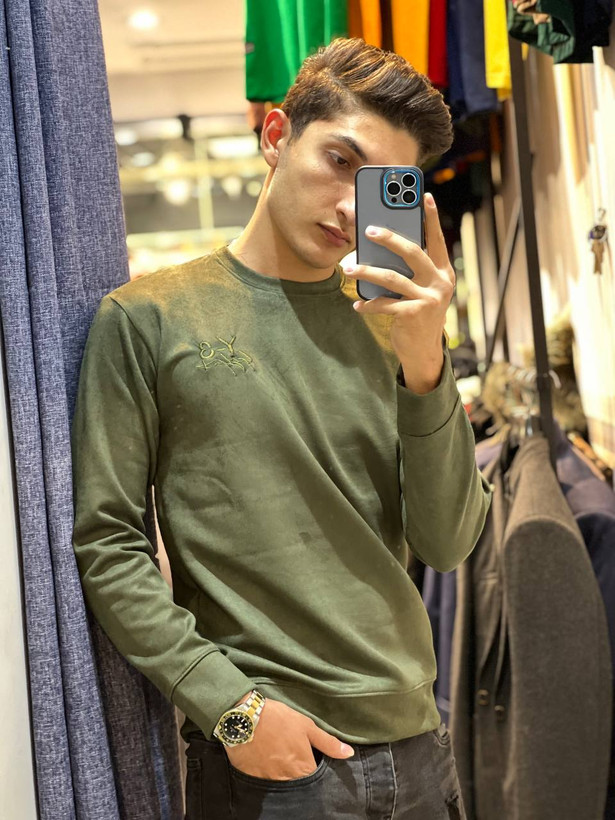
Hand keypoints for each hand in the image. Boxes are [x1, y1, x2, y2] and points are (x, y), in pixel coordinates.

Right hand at [223, 698, 354, 780]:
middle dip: (297, 773)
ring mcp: (269, 781)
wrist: (244, 717)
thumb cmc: (278, 719)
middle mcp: (287, 779)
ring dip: (282, 774)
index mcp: (303, 767)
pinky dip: (266, 774)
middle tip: (291, 756)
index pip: (314, 778)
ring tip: (277, 757)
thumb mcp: (306, 726)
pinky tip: (264, 760)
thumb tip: (348, 754)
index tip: (308, 758)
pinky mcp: (252, 779)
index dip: (312, 768)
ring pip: (281, 784)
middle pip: (297, 783)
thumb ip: (327, 743)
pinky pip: (264, 782)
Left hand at [345, 192, 454, 393]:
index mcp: (443, 271)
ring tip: (347, 268)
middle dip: (390, 238)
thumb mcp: (419, 289)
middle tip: (368, 230)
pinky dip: (369, 304)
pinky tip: (357, 305)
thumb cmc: (416, 313)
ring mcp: (429, 299)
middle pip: (413, 252)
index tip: (424, 195)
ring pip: (392, 277)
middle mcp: (440, 283)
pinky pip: (386, 304)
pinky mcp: (415, 314)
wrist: (423, 350)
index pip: (437, 240)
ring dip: (366, 271)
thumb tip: (379, 245)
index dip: (431, 217)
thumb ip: (409, 269)